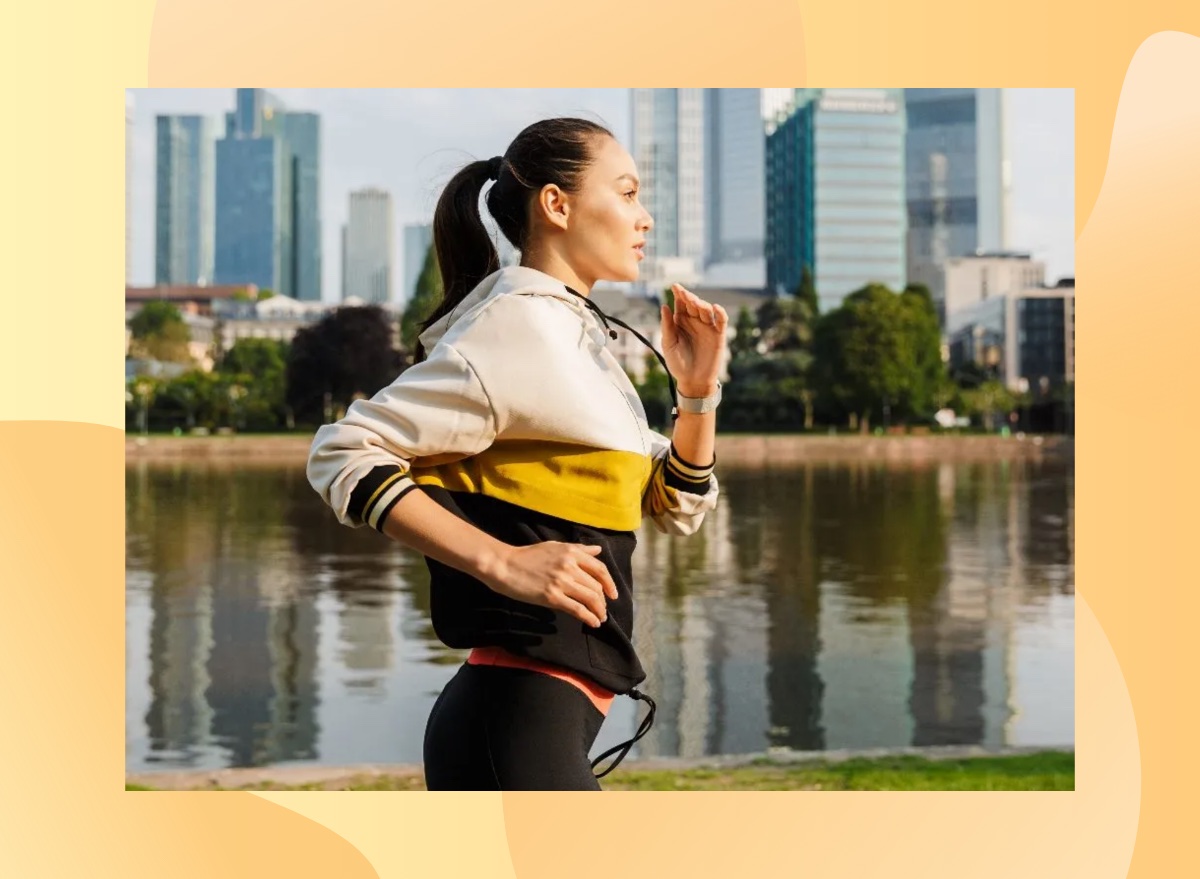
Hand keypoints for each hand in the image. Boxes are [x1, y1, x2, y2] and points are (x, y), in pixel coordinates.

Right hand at [478, 542, 617, 627]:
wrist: (505, 565)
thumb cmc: (528, 556)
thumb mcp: (555, 546)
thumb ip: (578, 549)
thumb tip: (598, 550)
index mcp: (571, 552)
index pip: (599, 569)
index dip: (609, 583)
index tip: (613, 594)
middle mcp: (570, 566)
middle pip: (596, 586)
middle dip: (603, 601)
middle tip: (602, 610)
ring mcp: (561, 581)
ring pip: (590, 598)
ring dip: (599, 611)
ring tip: (600, 618)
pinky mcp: (552, 597)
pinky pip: (577, 609)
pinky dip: (589, 617)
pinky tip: (593, 623)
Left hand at [661, 283, 727, 395]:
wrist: (692, 380)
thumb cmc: (677, 364)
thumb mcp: (669, 344)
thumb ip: (667, 326)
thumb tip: (664, 306)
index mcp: (680, 322)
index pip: (680, 304)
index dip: (679, 294)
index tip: (675, 286)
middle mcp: (694, 321)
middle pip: (694, 304)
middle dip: (689, 297)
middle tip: (684, 294)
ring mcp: (707, 327)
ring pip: (706, 310)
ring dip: (702, 304)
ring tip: (695, 303)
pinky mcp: (718, 335)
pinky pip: (721, 321)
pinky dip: (720, 313)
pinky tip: (715, 308)